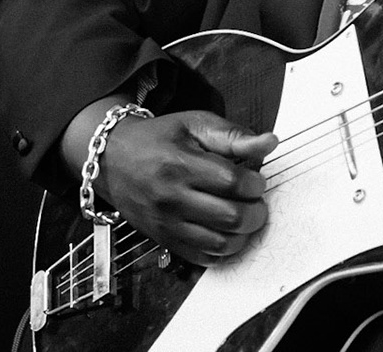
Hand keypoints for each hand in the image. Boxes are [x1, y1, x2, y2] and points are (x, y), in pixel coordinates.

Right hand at [90, 110, 277, 266]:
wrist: (113, 159)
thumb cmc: (158, 139)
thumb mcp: (194, 124)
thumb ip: (233, 135)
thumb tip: (269, 143)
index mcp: (180, 164)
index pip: (232, 182)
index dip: (255, 183)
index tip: (257, 180)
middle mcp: (172, 198)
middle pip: (230, 217)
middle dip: (255, 211)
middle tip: (256, 201)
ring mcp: (167, 224)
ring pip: (219, 243)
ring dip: (243, 234)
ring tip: (245, 217)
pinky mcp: (164, 240)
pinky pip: (202, 258)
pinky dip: (223, 250)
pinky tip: (227, 232)